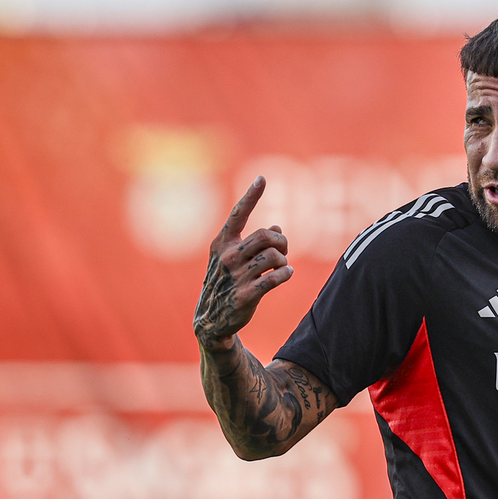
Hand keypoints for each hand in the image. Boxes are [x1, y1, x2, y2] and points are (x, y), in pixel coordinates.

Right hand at [193, 176, 292, 350]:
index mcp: (222, 244)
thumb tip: (278, 227)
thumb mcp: (233, 260)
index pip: (238, 214)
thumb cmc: (226, 283)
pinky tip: (286, 274)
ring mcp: (235, 277)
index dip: (251, 195)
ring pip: (273, 257)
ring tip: (282, 267)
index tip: (262, 178)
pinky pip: (274, 278)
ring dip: (283, 261)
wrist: (211, 320)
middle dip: (282, 242)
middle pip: (266, 236)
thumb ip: (252, 242)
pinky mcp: (245, 295)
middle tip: (284, 250)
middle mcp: (227, 257)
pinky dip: (285, 274)